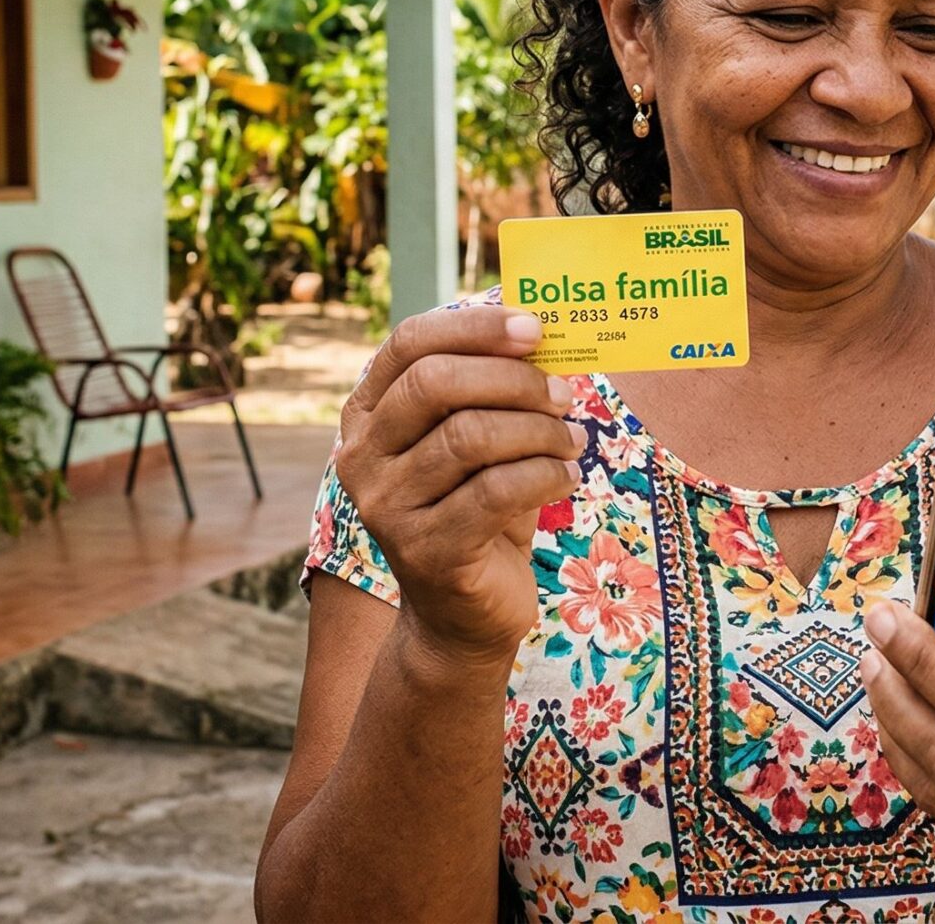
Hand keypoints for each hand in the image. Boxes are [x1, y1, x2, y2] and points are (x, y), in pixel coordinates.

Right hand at [333, 307, 581, 670]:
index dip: (474, 327)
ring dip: (538, 430)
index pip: (408, 343)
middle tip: (564, 391)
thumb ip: (494, 385)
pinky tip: (567, 477)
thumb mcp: (479, 439)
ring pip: (471, 436)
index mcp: (367, 415)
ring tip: (572, 440)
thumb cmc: (478, 508)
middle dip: (513, 379)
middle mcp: (361, 457)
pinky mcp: (426, 550)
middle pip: (435, 384)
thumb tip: (543, 320)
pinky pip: (496, 491)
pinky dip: (545, 475)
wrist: (463, 613)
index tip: (534, 328)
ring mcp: (387, 507)